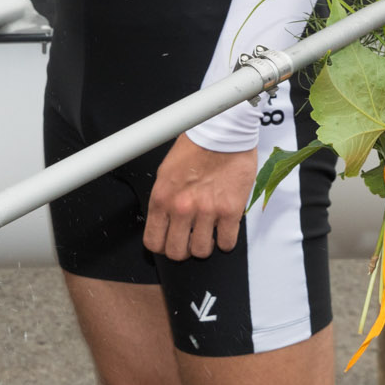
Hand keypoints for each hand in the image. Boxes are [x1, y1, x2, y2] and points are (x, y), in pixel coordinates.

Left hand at [143, 136, 258, 260]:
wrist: (223, 132)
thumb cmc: (196, 147)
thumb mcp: (166, 173)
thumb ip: (165, 200)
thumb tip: (164, 222)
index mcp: (162, 198)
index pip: (154, 242)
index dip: (162, 247)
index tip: (169, 243)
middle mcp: (182, 207)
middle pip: (177, 253)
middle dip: (183, 250)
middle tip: (190, 239)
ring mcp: (207, 211)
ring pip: (201, 251)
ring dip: (205, 245)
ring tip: (208, 232)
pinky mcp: (230, 211)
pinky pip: (226, 243)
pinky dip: (225, 240)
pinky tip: (224, 228)